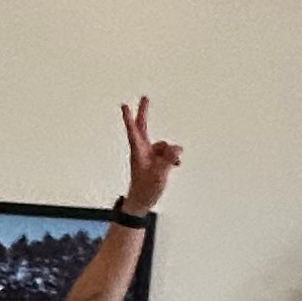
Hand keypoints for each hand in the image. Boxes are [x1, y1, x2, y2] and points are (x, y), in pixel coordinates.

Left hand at [118, 95, 182, 215]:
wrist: (141, 202)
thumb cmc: (145, 189)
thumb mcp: (159, 175)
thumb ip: (168, 160)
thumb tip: (176, 149)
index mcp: (138, 151)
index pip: (133, 131)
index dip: (129, 118)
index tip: (125, 105)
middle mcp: (142, 150)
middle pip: (143, 127)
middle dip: (144, 113)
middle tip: (144, 98)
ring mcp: (149, 155)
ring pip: (163, 145)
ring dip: (170, 153)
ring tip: (171, 166)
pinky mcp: (155, 161)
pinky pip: (167, 154)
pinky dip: (172, 158)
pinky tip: (175, 166)